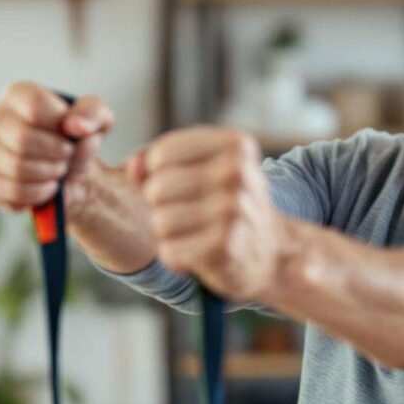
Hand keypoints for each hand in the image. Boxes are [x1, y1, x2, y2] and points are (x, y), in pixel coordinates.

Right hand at [0, 81, 113, 212]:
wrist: (72, 171)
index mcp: (19, 94)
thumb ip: (93, 114)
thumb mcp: (98, 119)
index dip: (60, 123)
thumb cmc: (80, 137)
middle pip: (22, 138)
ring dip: (50, 173)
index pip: (34, 104)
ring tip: (61, 170)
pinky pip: (11, 191)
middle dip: (57, 152)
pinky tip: (49, 188)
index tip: (72, 132)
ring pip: (16, 167)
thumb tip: (75, 126)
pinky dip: (39, 193)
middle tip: (69, 155)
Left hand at [128, 127, 291, 301]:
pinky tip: (199, 254)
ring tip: (196, 233)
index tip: (182, 183)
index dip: (157, 174)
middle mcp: (238, 172)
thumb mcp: (202, 170)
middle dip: (162, 206)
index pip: (162, 153)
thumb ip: (158, 162)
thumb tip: (132, 166)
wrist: (270, 251)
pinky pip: (169, 252)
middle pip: (157, 188)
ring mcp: (233, 210)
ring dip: (169, 234)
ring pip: (161, 221)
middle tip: (192, 214)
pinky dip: (177, 258)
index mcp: (236, 145)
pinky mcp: (224, 247)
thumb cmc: (226, 204)